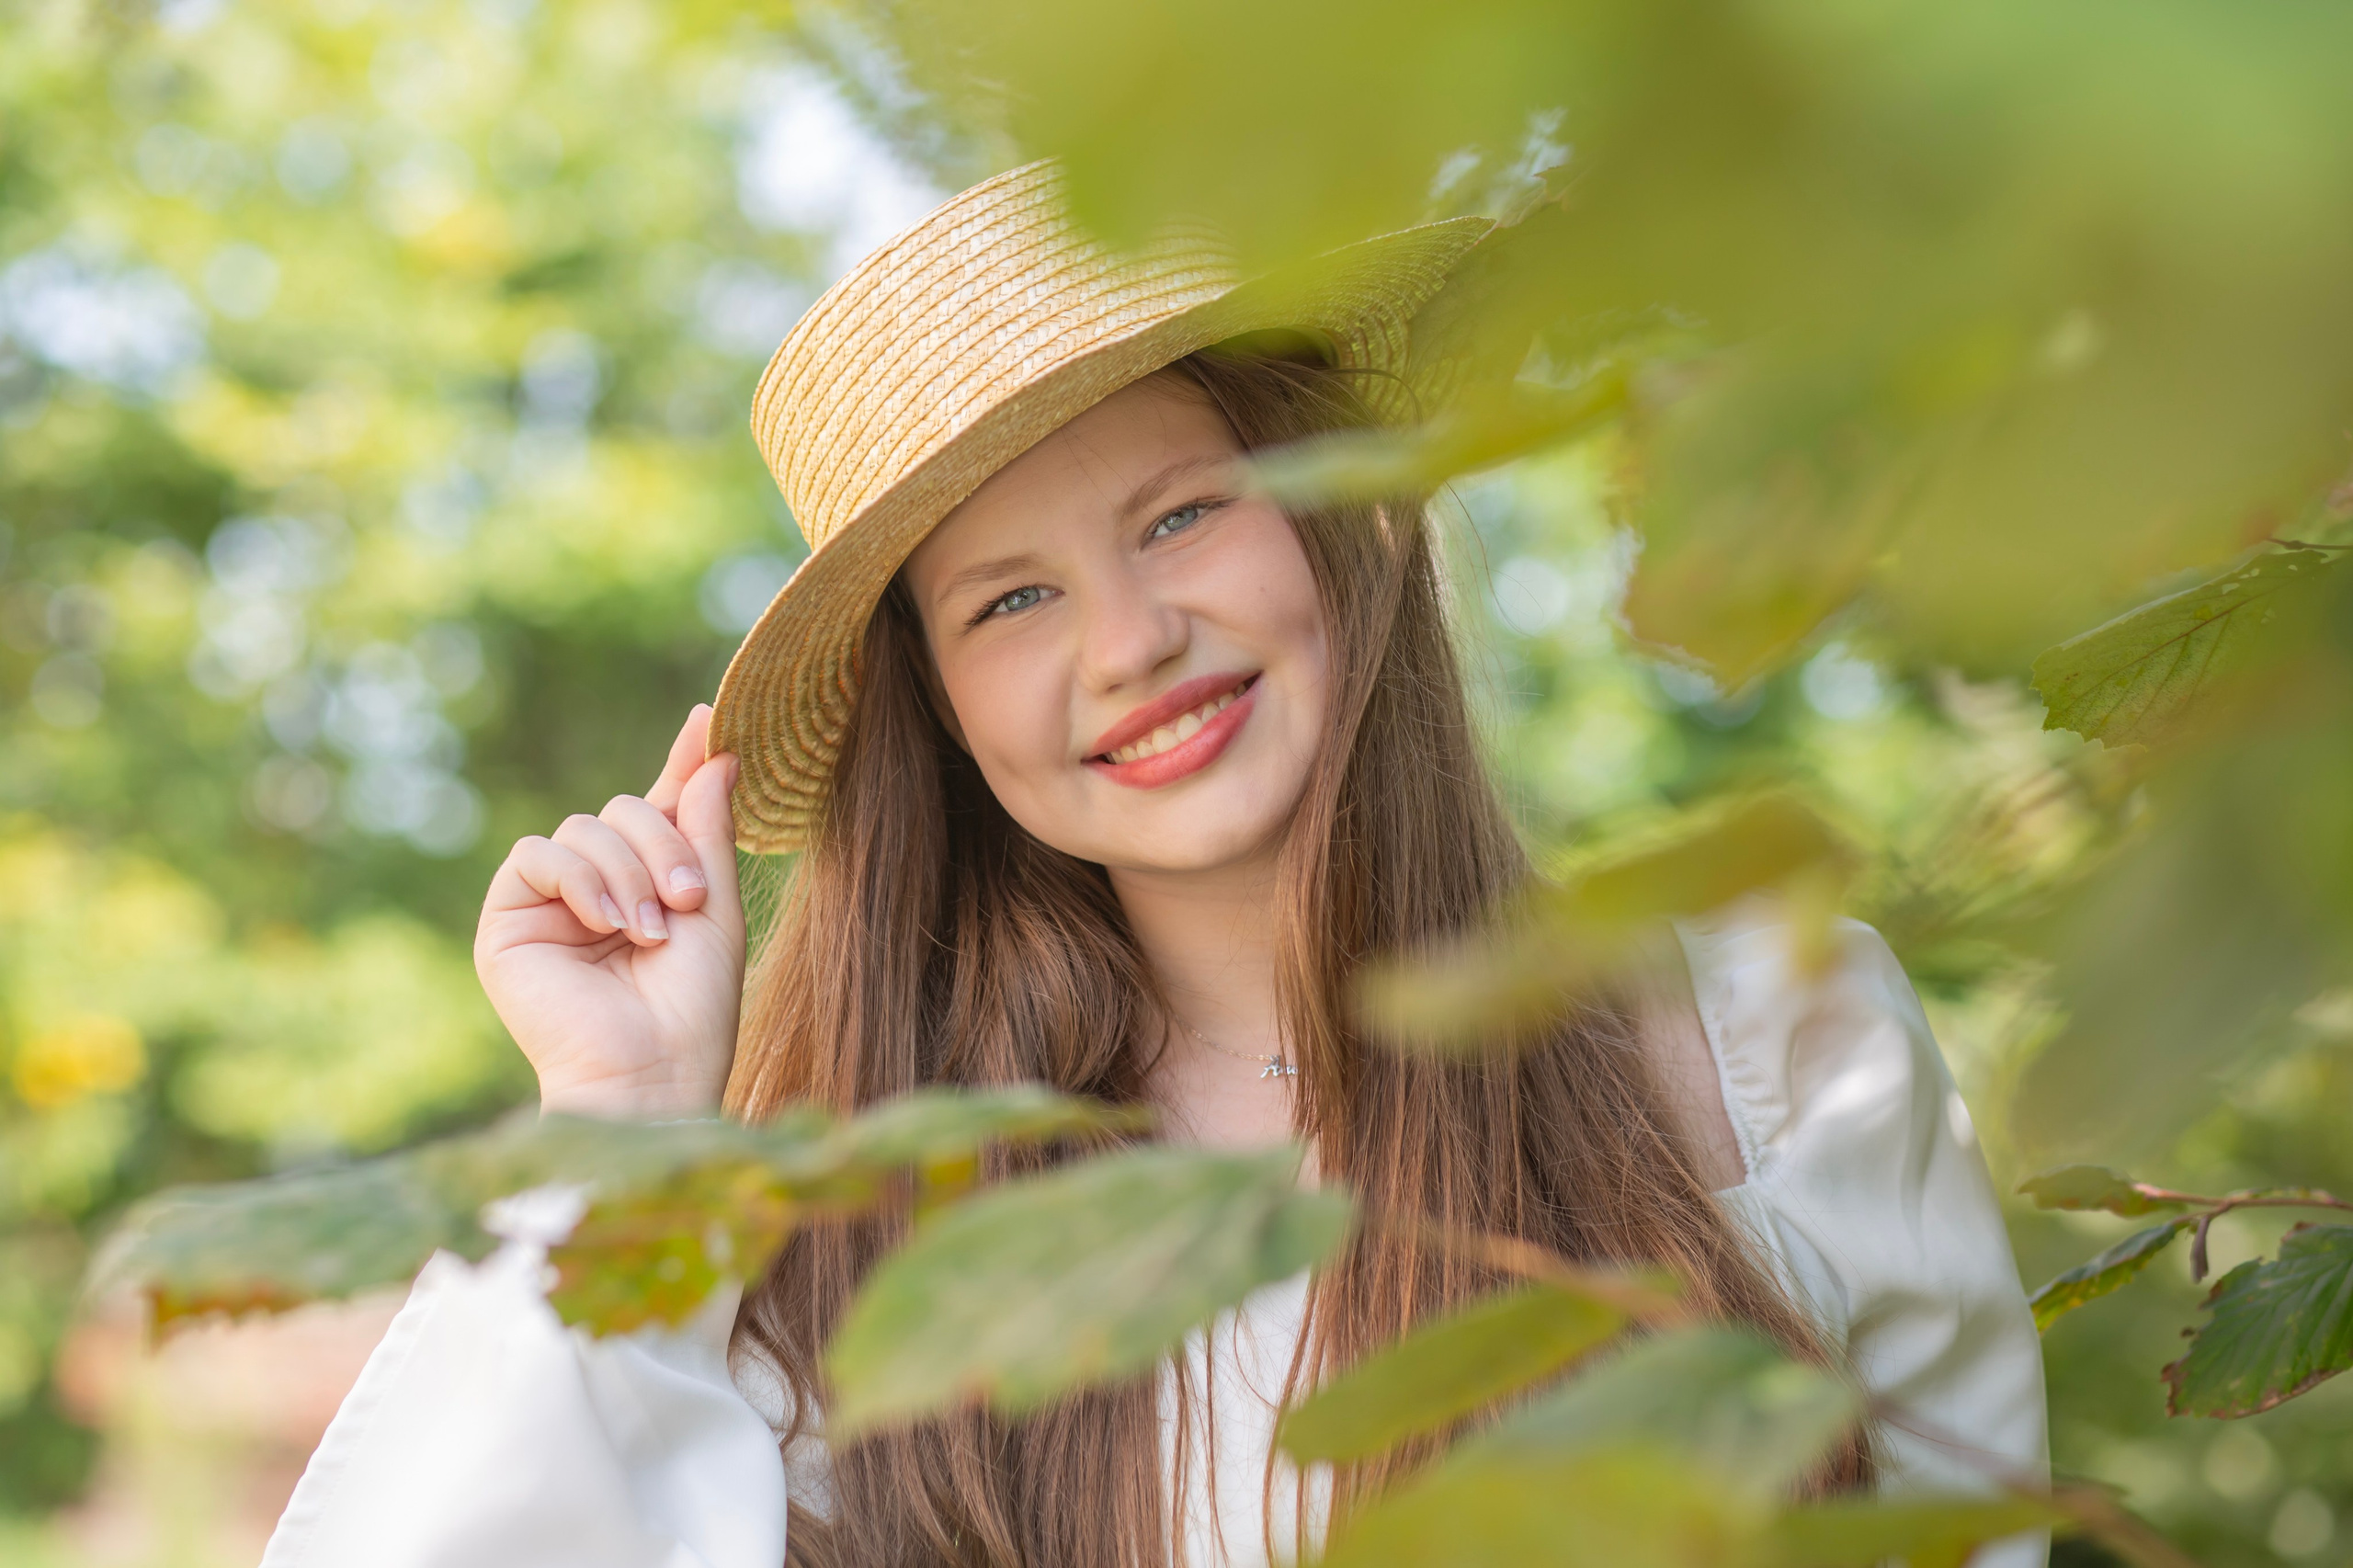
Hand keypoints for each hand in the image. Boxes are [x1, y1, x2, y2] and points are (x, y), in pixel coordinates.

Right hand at [474, 704, 744, 1118]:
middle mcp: (599, 887)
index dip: (683, 762)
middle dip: (663, 846)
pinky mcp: (508, 920)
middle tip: (688, 901)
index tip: (711, 719)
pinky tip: (607, 924)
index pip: (662, 806)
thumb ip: (706, 830)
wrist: (650, 1073)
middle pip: (625, 808)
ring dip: (627, 872)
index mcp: (650, 883)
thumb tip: (717, 751)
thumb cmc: (692, 1010)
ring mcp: (551, 903)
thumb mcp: (715, 907)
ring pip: (585, 826)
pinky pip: (537, 855)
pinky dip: (579, 880)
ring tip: (649, 931)